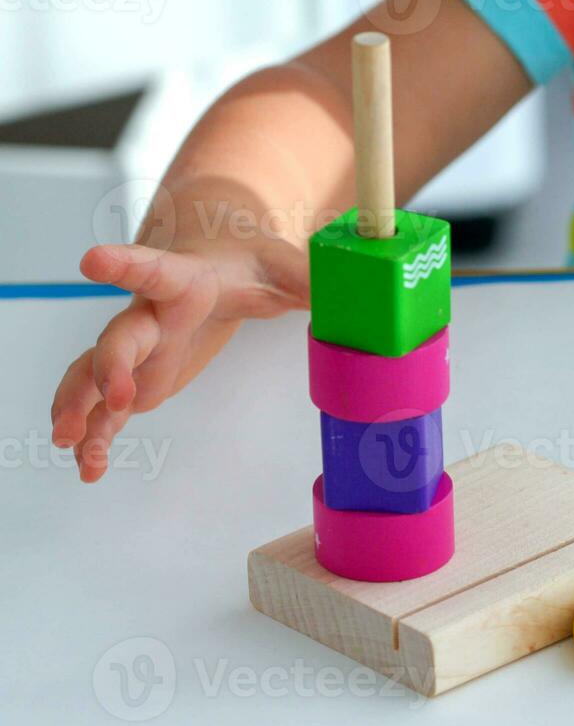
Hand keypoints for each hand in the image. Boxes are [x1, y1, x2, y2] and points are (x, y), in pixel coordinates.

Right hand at [51, 239, 305, 481]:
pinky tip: (88, 467)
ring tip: (67, 442)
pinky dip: (97, 436)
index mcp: (185, 280)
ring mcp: (139, 348)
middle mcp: (151, 314)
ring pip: (94, 375)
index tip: (91, 261)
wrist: (220, 259)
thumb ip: (313, 279)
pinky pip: (108, 408)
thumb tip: (354, 292)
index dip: (124, 264)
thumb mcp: (288, 265)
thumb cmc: (251, 260)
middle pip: (120, 336)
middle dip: (110, 366)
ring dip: (80, 406)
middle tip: (115, 398)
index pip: (153, 268)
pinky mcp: (139, 377)